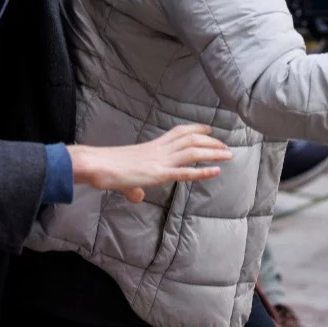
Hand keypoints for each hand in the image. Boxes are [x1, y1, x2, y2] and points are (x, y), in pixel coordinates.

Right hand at [67, 124, 232, 203]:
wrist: (99, 165)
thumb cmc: (108, 167)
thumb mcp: (126, 176)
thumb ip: (135, 187)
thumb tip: (137, 196)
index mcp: (153, 146)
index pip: (179, 132)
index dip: (196, 129)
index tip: (210, 130)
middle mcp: (160, 150)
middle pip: (191, 140)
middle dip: (210, 142)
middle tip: (225, 146)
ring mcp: (161, 161)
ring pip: (193, 152)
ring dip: (213, 152)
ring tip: (227, 155)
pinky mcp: (159, 174)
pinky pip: (185, 172)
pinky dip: (203, 171)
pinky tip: (216, 171)